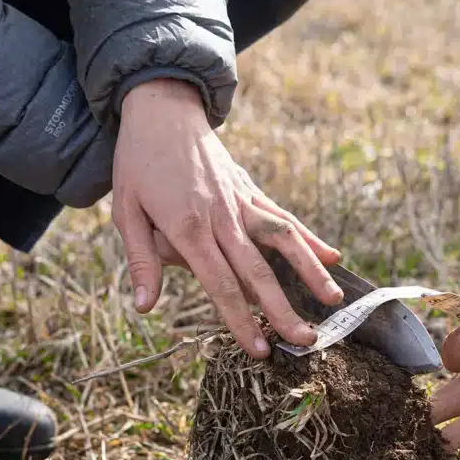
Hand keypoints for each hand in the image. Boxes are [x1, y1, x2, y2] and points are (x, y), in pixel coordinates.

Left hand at [112, 79, 343, 358]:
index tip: (260, 350)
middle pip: (259, 271)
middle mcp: (223, 217)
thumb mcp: (125, 211)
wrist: (162, 109)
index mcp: (189, 227)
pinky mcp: (253, 192)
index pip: (221, 284)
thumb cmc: (138, 163)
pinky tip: (333, 257)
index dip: (241, 320)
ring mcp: (243, 203)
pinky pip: (285, 218)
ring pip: (284, 241)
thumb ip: (141, 260)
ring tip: (334, 300)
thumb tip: (144, 307)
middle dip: (283, 309)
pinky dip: (310, 239)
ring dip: (311, 272)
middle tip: (306, 341)